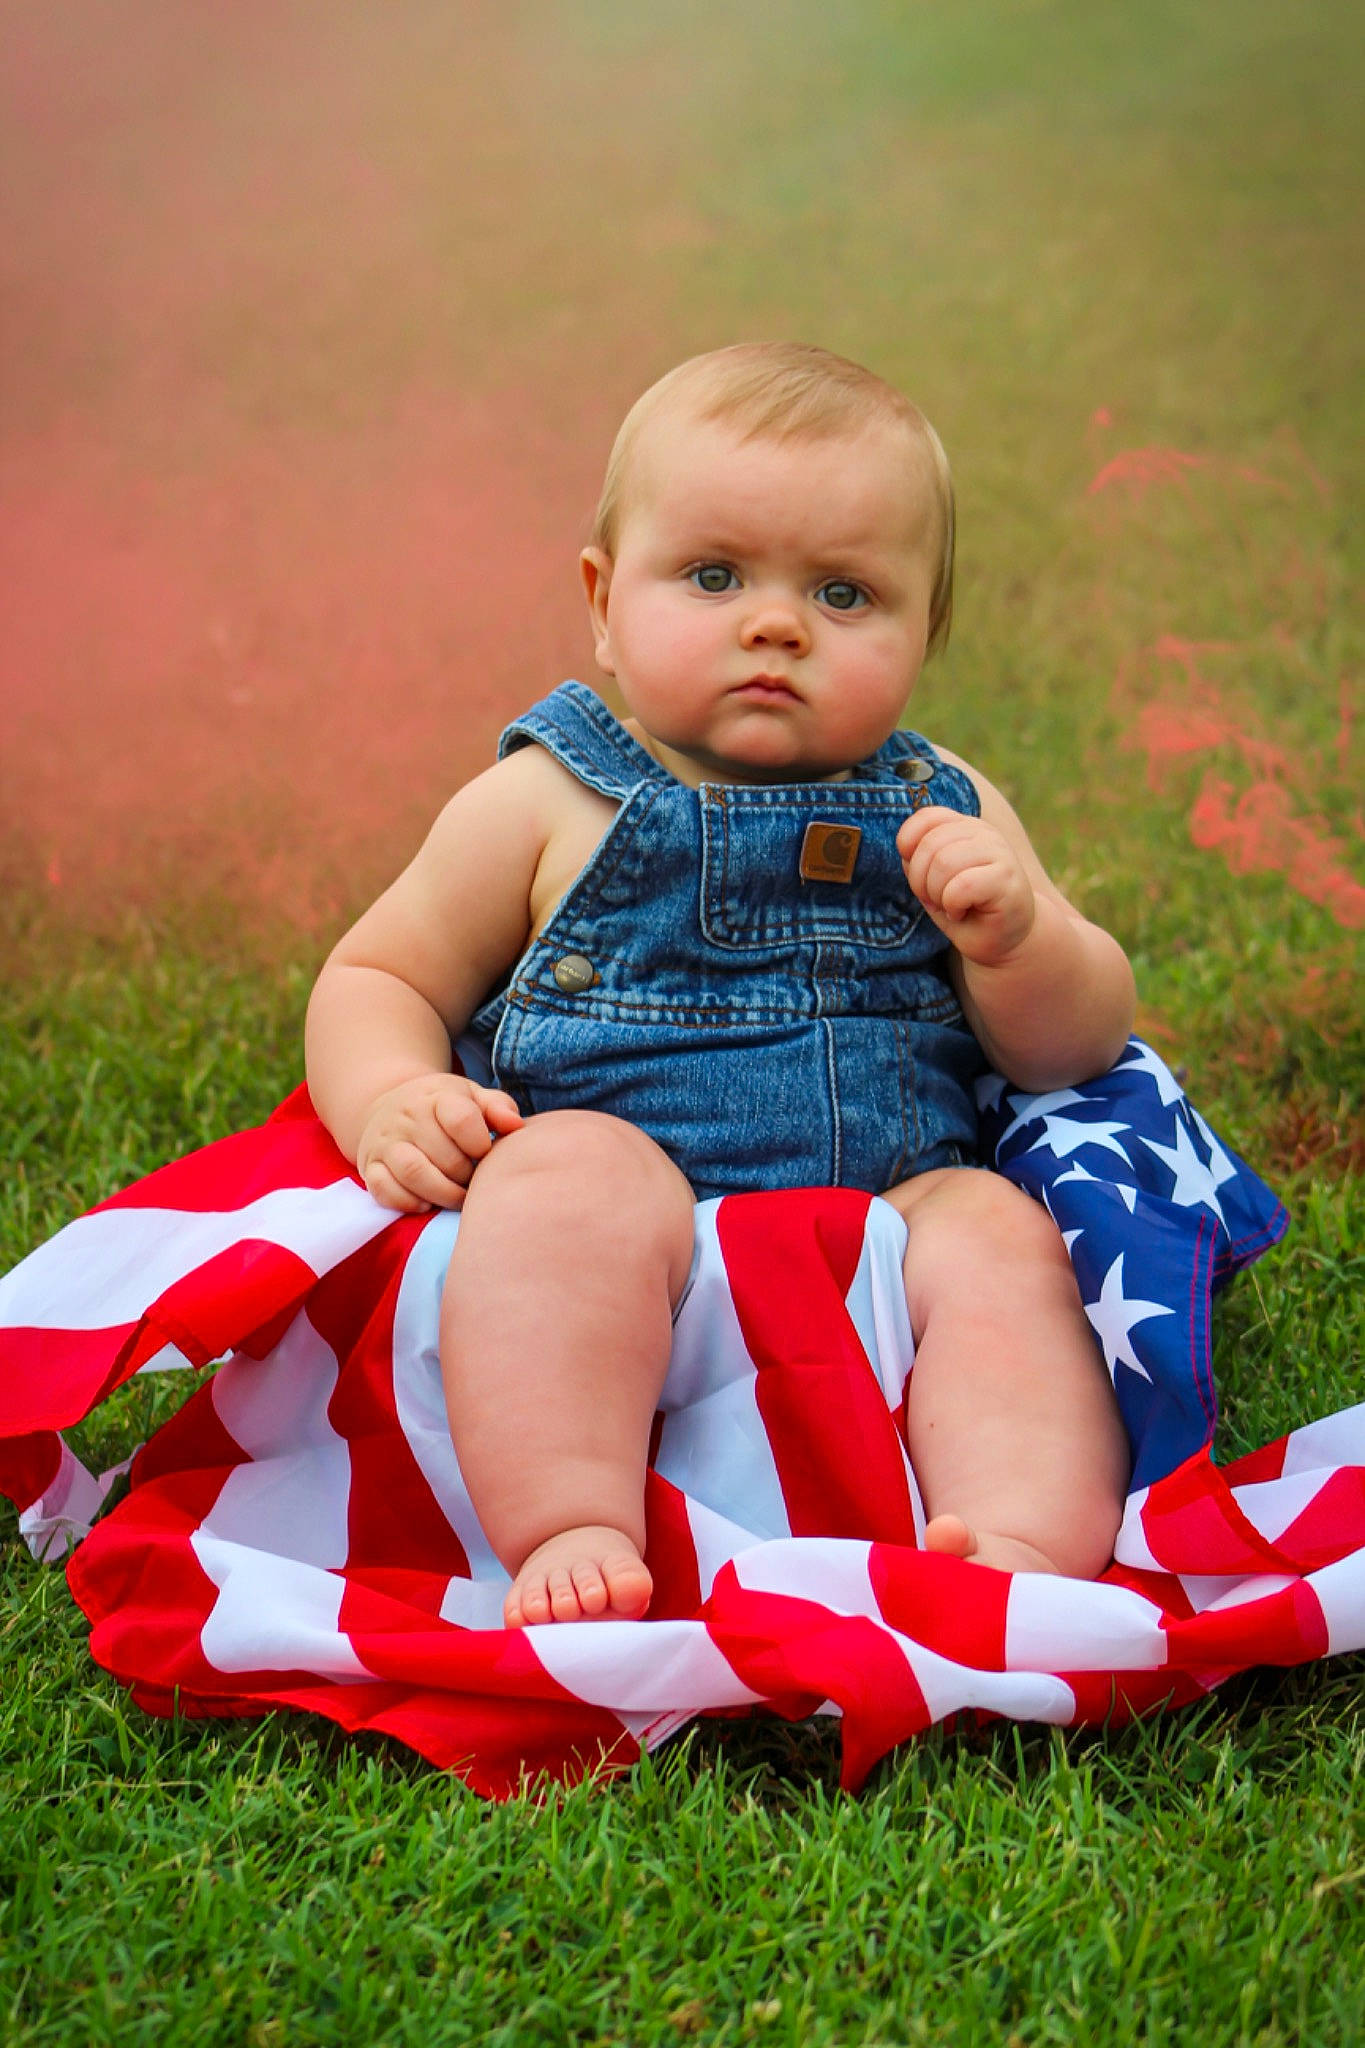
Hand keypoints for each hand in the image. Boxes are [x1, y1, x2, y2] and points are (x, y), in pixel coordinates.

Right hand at [355, 1073, 523, 1212]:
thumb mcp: (471, 1097)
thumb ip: (498, 1108)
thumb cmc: (443, 1108)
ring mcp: (385, 1143)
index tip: (484, 1151)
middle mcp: (407, 1117)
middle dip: (467, 1176)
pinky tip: (427, 1201)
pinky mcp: (369, 1166)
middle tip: (475, 1180)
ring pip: (414, 1174)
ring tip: (457, 1195)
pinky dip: (410, 1202)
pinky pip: (385, 1190)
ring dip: (443, 1194)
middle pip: (444, 1155)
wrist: (390, 1107)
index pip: (461, 1119)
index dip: (480, 1143)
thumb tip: (516, 1125)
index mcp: (437, 1096)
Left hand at [896, 806, 1036, 965]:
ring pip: (944, 863)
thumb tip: (906, 850)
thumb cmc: (966, 911)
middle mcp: (985, 833)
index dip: (910, 848)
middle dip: (919, 880)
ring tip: (950, 906)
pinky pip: (962, 885)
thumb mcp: (932, 883)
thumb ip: (918, 861)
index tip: (920, 877)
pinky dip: (952, 905)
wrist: (1004, 941)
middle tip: (935, 900)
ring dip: (937, 894)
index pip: (927, 818)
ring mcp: (1000, 852)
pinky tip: (962, 912)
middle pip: (930, 844)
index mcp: (965, 827)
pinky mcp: (1007, 878)